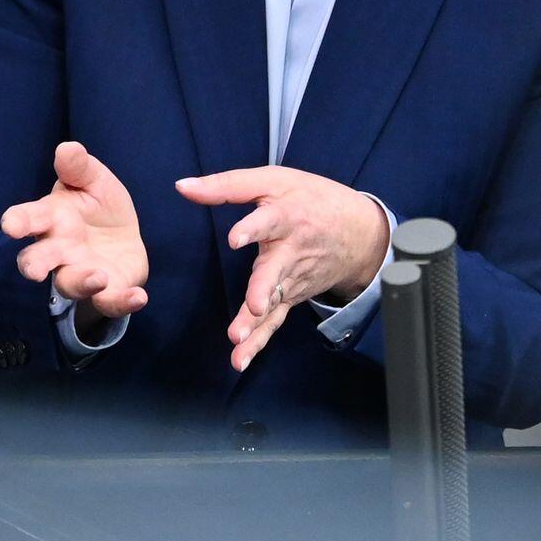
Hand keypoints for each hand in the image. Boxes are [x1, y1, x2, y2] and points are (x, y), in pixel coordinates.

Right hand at [2, 141, 149, 335]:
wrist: (121, 235)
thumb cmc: (96, 204)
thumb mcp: (92, 179)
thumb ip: (79, 167)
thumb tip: (67, 147)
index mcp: (51, 218)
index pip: (27, 218)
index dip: (18, 221)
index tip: (11, 224)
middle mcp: (59, 250)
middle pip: (37, 260)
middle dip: (34, 265)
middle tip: (35, 271)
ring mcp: (81, 272)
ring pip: (70, 284)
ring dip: (81, 283)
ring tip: (98, 276)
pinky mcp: (107, 290)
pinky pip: (110, 301)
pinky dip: (122, 301)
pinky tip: (139, 296)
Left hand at [175, 166, 388, 371]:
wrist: (359, 232)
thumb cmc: (310, 199)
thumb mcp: (273, 181)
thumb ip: (227, 185)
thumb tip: (182, 187)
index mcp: (285, 216)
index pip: (268, 222)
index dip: (252, 228)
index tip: (235, 238)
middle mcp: (290, 250)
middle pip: (276, 270)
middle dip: (263, 288)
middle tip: (255, 305)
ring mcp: (292, 277)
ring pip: (273, 301)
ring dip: (256, 323)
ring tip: (238, 339)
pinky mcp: (291, 296)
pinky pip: (274, 321)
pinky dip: (259, 341)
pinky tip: (240, 360)